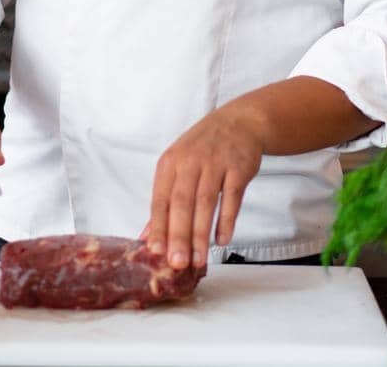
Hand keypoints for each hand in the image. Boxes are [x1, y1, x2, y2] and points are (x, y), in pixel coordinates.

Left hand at [146, 106, 266, 269]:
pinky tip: (222, 240)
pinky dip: (227, 220)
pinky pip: (232, 197)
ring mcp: (216, 163)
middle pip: (182, 203)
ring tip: (198, 260)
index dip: (158, 226)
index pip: (160, 199)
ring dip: (201, 234)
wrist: (239, 122)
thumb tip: (148, 236)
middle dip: (179, 235)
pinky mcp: (238, 168)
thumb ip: (165, 201)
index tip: (155, 252)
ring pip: (206, 203)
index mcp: (170, 163)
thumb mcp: (178, 166)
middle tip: (177, 263)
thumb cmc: (203, 149)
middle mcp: (190, 161)